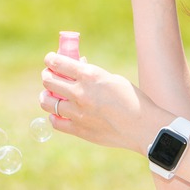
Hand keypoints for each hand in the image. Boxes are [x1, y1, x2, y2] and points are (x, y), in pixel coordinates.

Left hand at [39, 52, 162, 152]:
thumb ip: (92, 74)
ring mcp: (78, 113)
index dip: (50, 59)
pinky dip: (54, 116)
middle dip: (47, 75)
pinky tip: (59, 113)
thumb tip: (77, 67)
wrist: (142, 127)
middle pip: (49, 81)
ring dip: (46, 96)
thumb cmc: (132, 99)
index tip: (50, 59)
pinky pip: (55, 122)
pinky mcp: (79, 129)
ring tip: (50, 95)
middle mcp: (80, 93)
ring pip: (47, 102)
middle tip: (49, 76)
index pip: (59, 63)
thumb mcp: (112, 79)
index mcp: (90, 76)